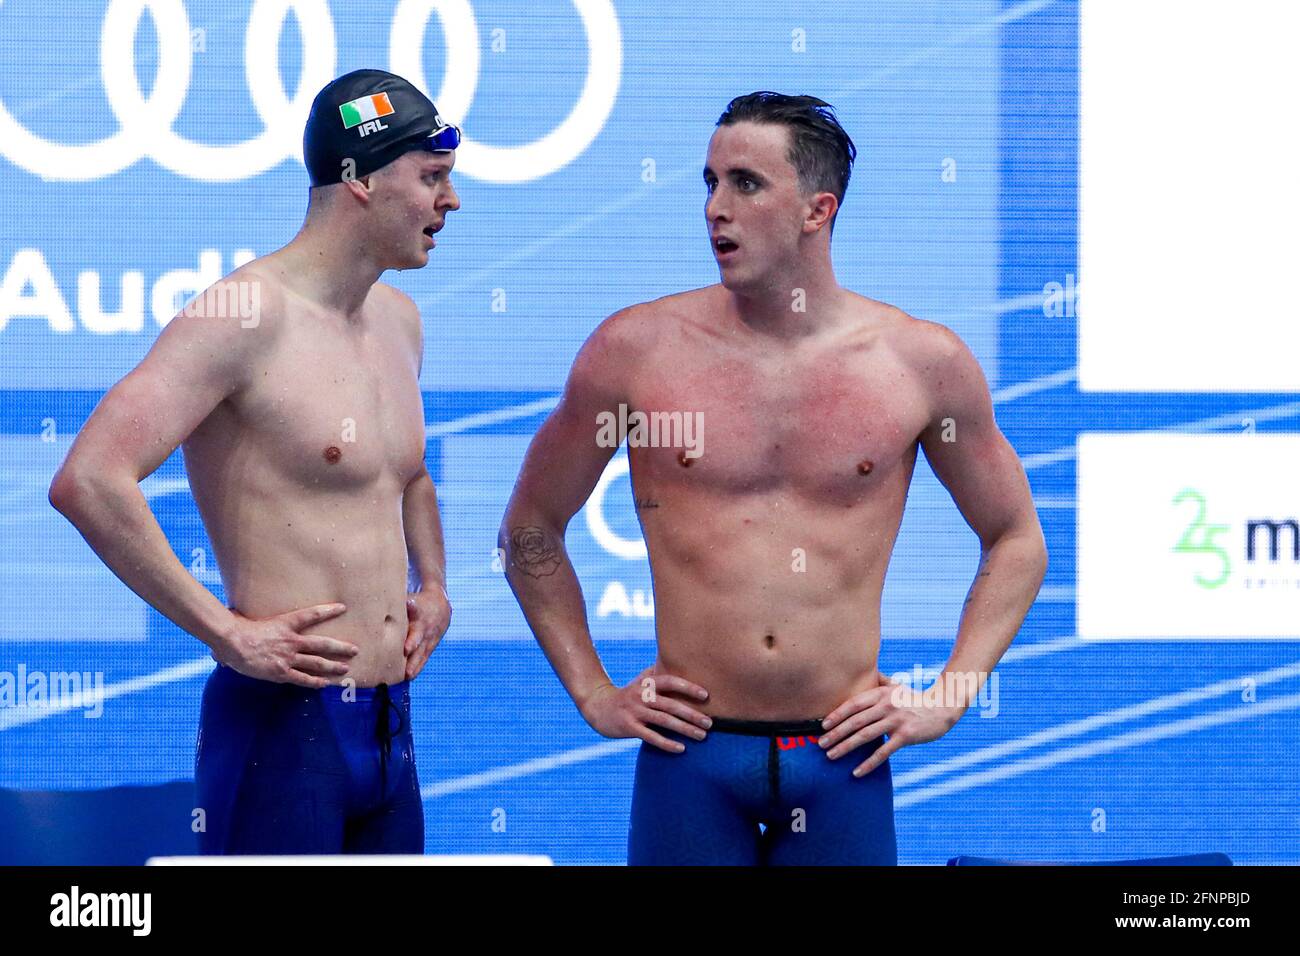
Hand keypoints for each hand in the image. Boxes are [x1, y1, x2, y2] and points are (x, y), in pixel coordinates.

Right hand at [213, 602, 356, 687]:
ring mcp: (288, 657)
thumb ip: (259, 617)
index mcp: (285, 624)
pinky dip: (314, 682)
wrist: (232, 641)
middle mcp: (291, 640)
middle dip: (340, 647)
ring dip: (333, 666)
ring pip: (317, 662)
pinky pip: (302, 678)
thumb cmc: (238, 628)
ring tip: (345, 669)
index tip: (342, 608)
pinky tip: (324, 684)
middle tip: (354, 650)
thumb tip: (242, 611)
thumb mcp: (254, 618)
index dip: (328, 611)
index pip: (312, 614)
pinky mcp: (281, 672)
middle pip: (322, 644)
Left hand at [403, 583, 451, 679]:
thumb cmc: (420, 601)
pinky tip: (411, 676)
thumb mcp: (412, 599)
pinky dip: (419, 666)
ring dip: (416, 665)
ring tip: (408, 675)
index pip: (416, 630)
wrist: (441, 605)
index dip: (412, 640)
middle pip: (419, 645)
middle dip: (413, 656)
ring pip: (422, 654)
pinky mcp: (431, 645)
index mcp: (420, 619)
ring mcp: (430, 639)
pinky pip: (425, 657)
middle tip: (407, 666)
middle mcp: (426, 631)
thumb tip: (382, 600)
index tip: (406, 648)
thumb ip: (401, 602)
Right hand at [579, 666, 711, 752]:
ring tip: (702, 736)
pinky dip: (667, 743)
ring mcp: (634, 712)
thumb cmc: (627, 694)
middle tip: (710, 723)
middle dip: (692, 714)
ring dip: (685, 729)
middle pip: (671, 705)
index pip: (670, 682)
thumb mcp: (641, 681)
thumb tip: (683, 663)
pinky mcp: (629, 727)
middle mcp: (641, 696)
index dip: (688, 687)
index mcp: (647, 683)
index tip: (706, 695)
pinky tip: (681, 749)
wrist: (598, 707)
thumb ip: (659, 673)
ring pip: (664, 721)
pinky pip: (651, 737)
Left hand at [818, 672, 960, 776]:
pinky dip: (868, 763)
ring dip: (845, 747)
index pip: (854, 704)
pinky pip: (883, 752)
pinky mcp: (905, 736)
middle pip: (856, 721)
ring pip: (865, 736)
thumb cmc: (914, 698)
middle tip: (820, 744)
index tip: (823, 725)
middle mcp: (886, 706)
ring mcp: (896, 721)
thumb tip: (864, 672)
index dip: (837, 714)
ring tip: (831, 756)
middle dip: (836, 733)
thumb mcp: (896, 686)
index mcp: (881, 694)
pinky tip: (856, 772)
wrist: (942, 708)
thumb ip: (879, 681)